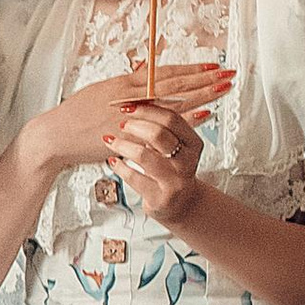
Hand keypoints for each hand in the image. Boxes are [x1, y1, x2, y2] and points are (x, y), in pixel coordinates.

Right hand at [17, 65, 230, 180]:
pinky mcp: (130, 136)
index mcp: (125, 84)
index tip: (212, 65)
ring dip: (202, 97)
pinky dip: (184, 120)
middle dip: (204, 80)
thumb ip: (126, 82)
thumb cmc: (76, 113)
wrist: (56, 137)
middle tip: (228, 74)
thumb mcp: (101, 90)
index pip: (164, 73)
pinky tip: (204, 114)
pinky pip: (163, 127)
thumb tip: (145, 69)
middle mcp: (131, 97)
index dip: (190, 69)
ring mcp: (132, 117)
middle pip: (175, 86)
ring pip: (174, 104)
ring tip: (223, 90)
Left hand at [101, 99, 214, 222]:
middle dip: (135, 126)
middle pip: (159, 135)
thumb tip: (137, 100)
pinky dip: (119, 167)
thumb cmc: (171, 169)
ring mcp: (175, 181)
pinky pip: (133, 177)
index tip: (129, 106)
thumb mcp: (173, 146)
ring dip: (122, 145)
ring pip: (144, 156)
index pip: (172, 119)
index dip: (147, 110)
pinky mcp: (160, 198)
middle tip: (121, 123)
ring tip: (111, 140)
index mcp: (193, 143)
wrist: (180, 204)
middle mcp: (187, 162)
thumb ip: (161, 126)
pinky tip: (113, 161)